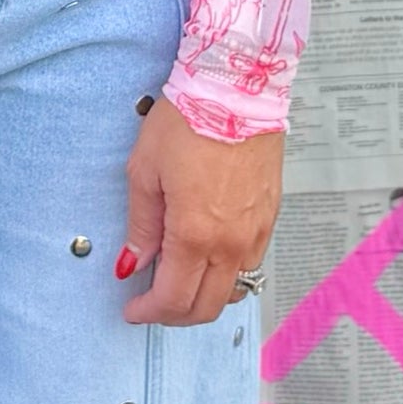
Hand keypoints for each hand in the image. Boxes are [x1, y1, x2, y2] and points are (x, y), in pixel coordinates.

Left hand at [116, 101, 281, 326]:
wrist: (236, 89)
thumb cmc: (188, 119)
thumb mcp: (145, 171)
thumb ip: (142, 226)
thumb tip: (131, 263)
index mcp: (195, 234)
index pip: (173, 299)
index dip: (149, 312)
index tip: (133, 308)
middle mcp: (231, 241)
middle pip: (206, 307)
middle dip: (174, 314)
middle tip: (152, 303)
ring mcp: (256, 231)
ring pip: (233, 289)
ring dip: (204, 295)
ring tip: (179, 278)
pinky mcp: (271, 216)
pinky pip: (251, 262)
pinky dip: (227, 272)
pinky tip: (207, 253)